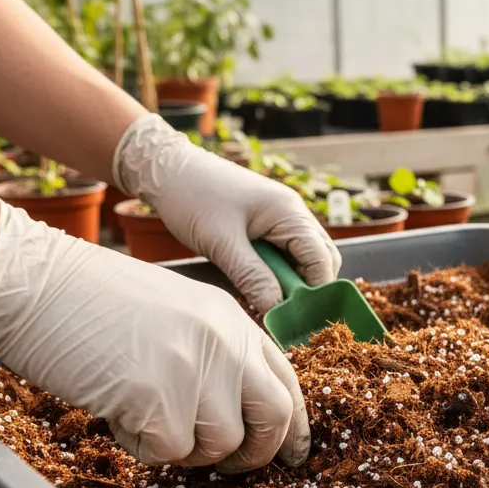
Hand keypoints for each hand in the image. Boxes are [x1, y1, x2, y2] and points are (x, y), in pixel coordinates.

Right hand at [0, 202, 309, 471]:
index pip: (287, 379)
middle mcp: (227, 341)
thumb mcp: (180, 315)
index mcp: (234, 320)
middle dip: (255, 453)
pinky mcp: (161, 396)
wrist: (40, 284)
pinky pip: (168, 451)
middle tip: (226, 464)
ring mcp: (198, 367)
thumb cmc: (95, 303)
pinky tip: (117, 411)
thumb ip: (216, 356)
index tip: (293, 453)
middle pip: (274, 416)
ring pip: (220, 444)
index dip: (292, 425)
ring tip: (143, 413)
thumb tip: (238, 418)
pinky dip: (141, 446)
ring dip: (183, 447)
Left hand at [112, 113, 340, 312]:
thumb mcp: (221, 243)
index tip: (299, 318)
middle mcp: (293, 213)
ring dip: (291, 280)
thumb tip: (277, 310)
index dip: (315, 291)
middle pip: (320, 258)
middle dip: (308, 287)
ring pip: (303, 257)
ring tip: (269, 301)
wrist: (166, 169)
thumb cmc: (193, 198)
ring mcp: (281, 216)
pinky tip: (258, 285)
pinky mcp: (266, 222)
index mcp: (289, 212)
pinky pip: (284, 252)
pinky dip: (277, 271)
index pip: (321, 259)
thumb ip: (252, 277)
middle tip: (285, 313)